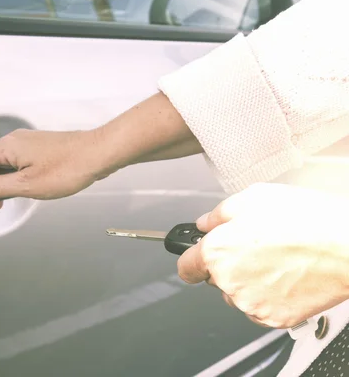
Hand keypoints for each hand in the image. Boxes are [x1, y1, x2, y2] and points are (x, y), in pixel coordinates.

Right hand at [0, 129, 111, 212]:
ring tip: (2, 202)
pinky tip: (18, 190)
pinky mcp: (38, 148)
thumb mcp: (25, 185)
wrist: (97, 154)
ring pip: (2, 163)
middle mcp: (15, 141)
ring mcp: (27, 144)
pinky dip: (12, 177)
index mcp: (7, 146)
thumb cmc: (68, 167)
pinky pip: (16, 162)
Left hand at [178, 183, 348, 328]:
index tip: (195, 259)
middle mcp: (229, 282)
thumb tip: (205, 223)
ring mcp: (252, 304)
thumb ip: (220, 213)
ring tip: (275, 260)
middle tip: (254, 248)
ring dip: (247, 283)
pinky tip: (285, 276)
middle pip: (215, 280)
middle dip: (227, 265)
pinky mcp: (274, 318)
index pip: (186, 267)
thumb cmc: (306, 220)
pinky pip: (260, 309)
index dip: (191, 260)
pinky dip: (268, 297)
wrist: (347, 246)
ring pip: (237, 295)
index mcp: (217, 252)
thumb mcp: (253, 199)